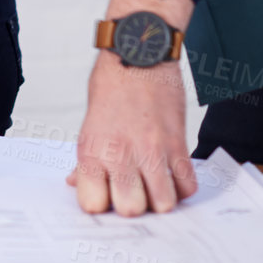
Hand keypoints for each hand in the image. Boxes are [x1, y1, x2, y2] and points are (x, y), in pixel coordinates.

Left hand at [70, 0, 197, 215]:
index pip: (91, 204)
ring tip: (155, 184)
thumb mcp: (90, 121)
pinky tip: (172, 173)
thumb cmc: (112, 84)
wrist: (138, 52)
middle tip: (134, 190)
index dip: (101, 204)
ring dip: (161, 198)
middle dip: (134, 206)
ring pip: (163, 204)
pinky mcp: (177, 143)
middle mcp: (119, 153)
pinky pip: (187, 185)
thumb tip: (75, 183)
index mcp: (92, 149)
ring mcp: (151, 150)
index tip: (107, 195)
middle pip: (130, 210)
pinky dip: (182, 186)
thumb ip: (86, 158)